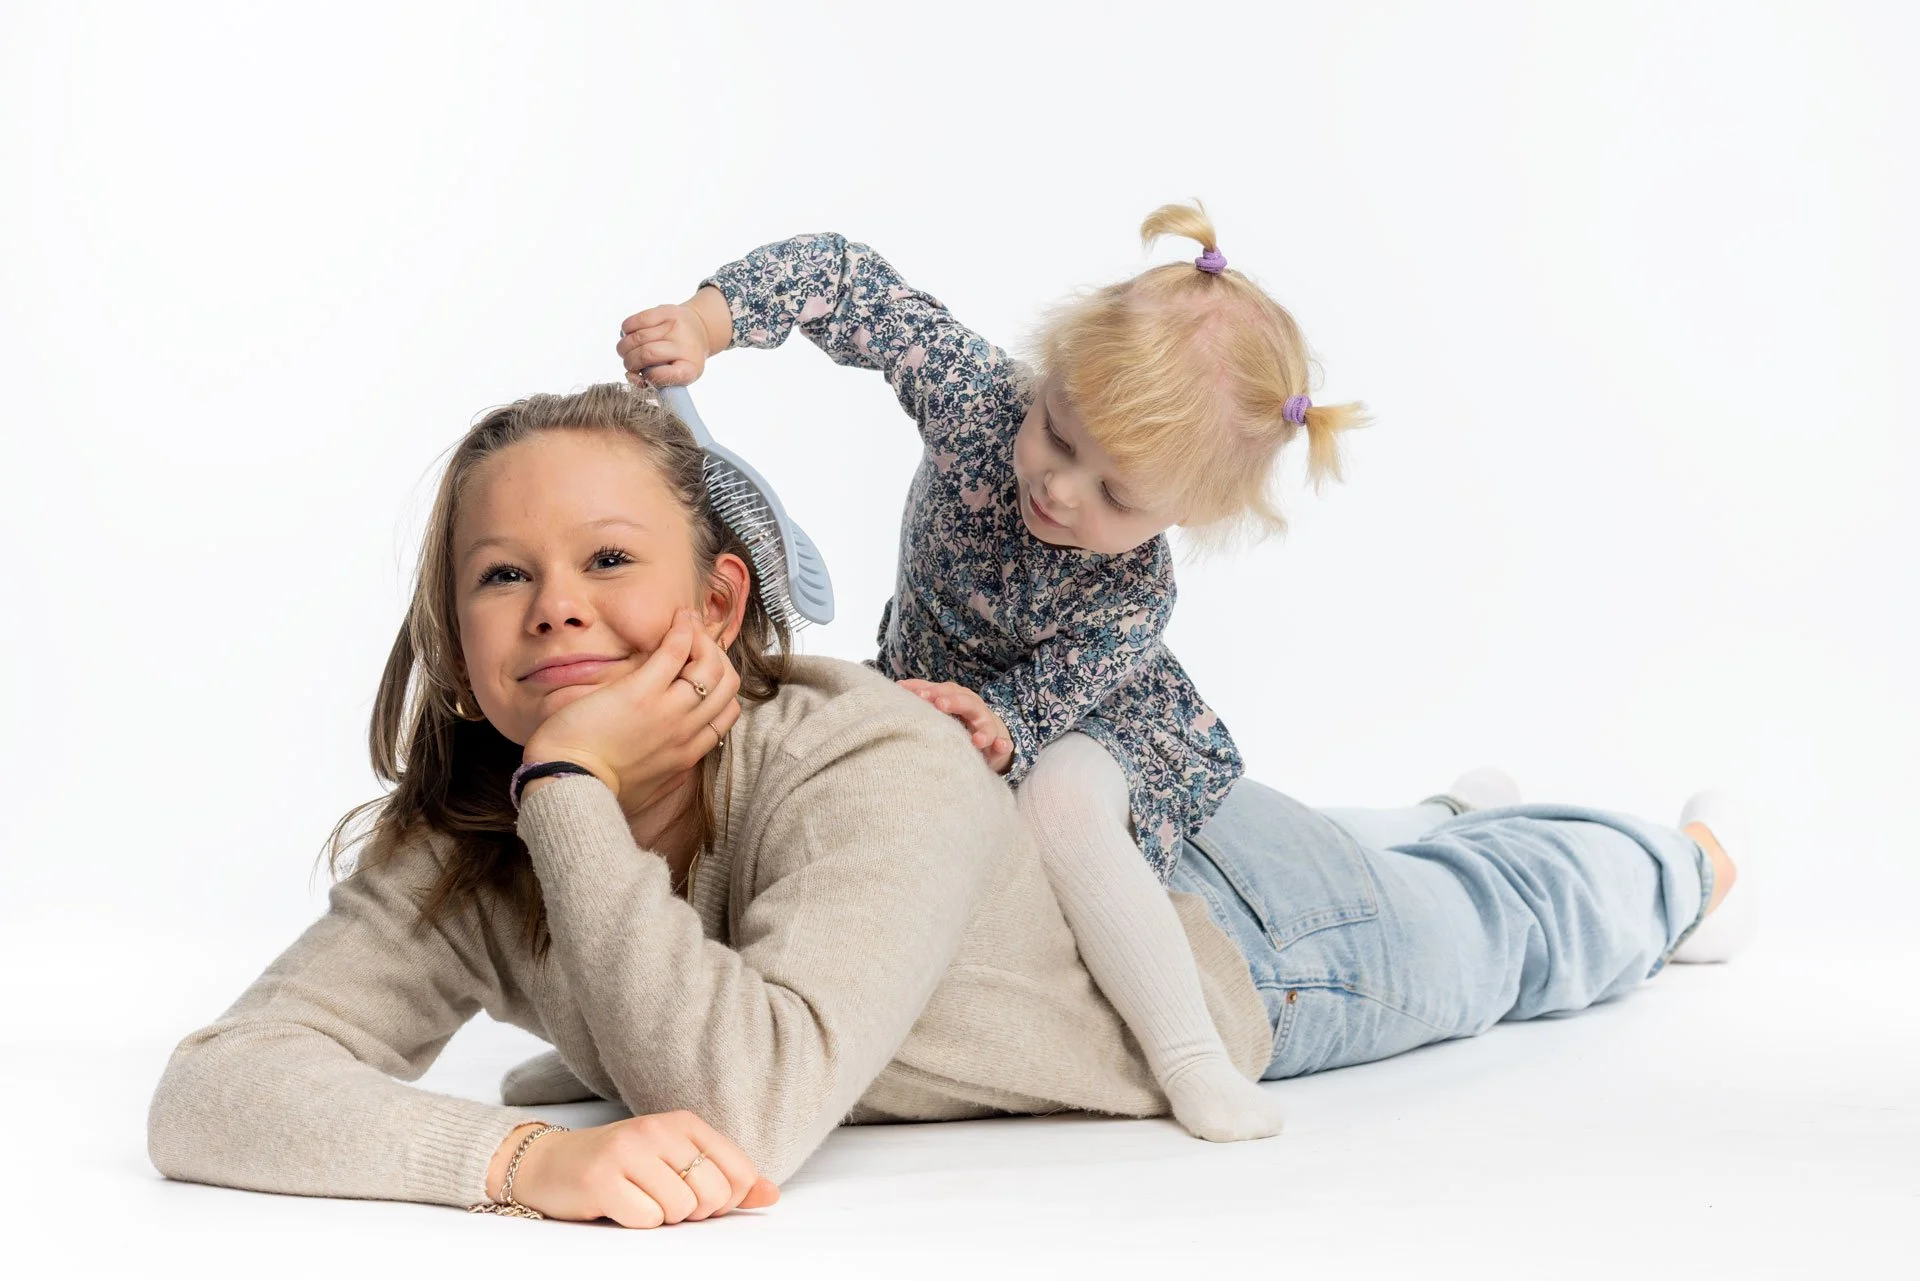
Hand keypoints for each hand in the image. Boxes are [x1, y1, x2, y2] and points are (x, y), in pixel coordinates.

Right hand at [490, 1112, 779, 1227]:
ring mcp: (628, 1151)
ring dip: (662, 1217)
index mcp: (684, 1122)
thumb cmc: (622, 1167)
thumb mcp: (677, 1162)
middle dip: (693, 1212)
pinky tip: (619, 1205)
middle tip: (664, 1201)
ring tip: (639, 1199)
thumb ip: (726, 1178)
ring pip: (679, 1209)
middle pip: (711, 1193)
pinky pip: (646, 1219)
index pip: (738, 1170)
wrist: (550, 1164)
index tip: (700, 1197)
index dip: (726, 1199)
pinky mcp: (601, 1179)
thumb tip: (772, 1195)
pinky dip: (637, 1222)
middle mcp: (658, 1129)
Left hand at [522, 611, 741, 810]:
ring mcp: (667, 711)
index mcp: (687, 754)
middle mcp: (685, 730)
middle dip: (717, 657)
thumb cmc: (596, 786)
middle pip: (727, 685)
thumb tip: (679, 770)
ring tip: (686, 624)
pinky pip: (676, 652)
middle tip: (696, 642)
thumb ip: (668, 778)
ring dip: (703, 638)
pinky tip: (676, 622)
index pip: (728, 712)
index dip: (720, 685)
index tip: (702, 670)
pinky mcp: (641, 692)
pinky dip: (682, 631)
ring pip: (710, 665)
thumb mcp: (646, 791)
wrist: (567, 782)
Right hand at [617, 288, 726, 387]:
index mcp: (690, 368)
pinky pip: (636, 320)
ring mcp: (676, 326)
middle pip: (646, 354)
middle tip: (629, 364)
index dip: (647, 377)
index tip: (644, 377)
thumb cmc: (681, 359)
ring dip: (624, 347)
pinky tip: (629, 335)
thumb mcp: (676, 377)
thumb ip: (654, 381)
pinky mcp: (666, 311)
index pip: (662, 374)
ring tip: (626, 351)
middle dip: (629, 362)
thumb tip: (630, 376)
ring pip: (637, 337)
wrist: (698, 331)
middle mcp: (685, 346)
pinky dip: (626, 330)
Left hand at [898, 679, 1013, 774]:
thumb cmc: (959, 719)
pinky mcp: (998, 742)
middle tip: (939, 705)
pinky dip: (1003, 744)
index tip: (916, 695)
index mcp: (958, 697)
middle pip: (964, 701)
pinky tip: (1001, 746)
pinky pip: (1003, 743)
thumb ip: (925, 696)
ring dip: (982, 730)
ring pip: (986, 723)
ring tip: (977, 739)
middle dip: (953, 702)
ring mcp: (987, 725)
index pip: (944, 690)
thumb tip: (897, 686)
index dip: (931, 691)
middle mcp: (973, 708)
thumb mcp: (944, 706)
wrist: (989, 735)